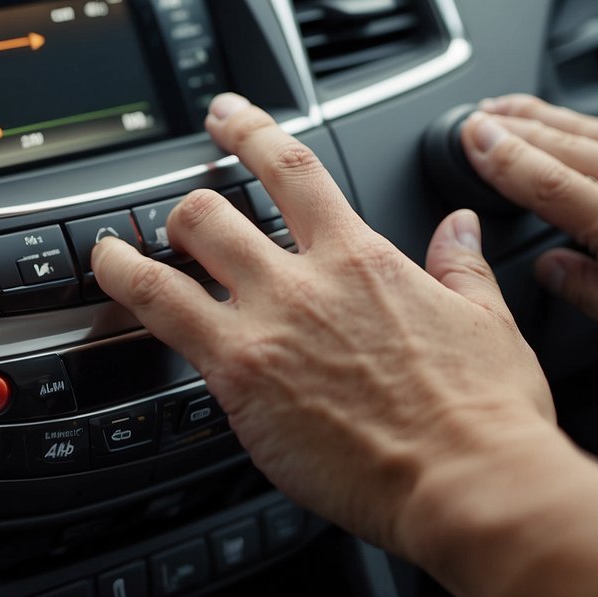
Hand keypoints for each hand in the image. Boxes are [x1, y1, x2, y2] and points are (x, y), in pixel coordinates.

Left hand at [92, 93, 553, 555]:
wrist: (468, 480)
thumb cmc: (484, 414)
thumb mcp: (487, 320)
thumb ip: (461, 265)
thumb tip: (460, 226)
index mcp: (361, 258)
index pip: (291, 169)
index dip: (250, 131)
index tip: (227, 116)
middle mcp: (303, 281)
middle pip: (214, 210)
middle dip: (189, 206)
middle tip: (179, 219)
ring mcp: (264, 327)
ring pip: (172, 255)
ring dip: (134, 249)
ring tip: (111, 250)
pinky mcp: (237, 379)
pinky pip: (160, 319)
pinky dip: (125, 293)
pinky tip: (111, 293)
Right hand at [462, 94, 597, 364]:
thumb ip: (580, 288)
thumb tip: (547, 268)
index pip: (541, 177)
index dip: (498, 155)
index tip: (467, 139)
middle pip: (553, 140)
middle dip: (505, 125)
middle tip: (468, 120)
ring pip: (578, 126)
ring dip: (533, 114)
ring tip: (499, 108)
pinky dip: (572, 119)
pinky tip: (558, 119)